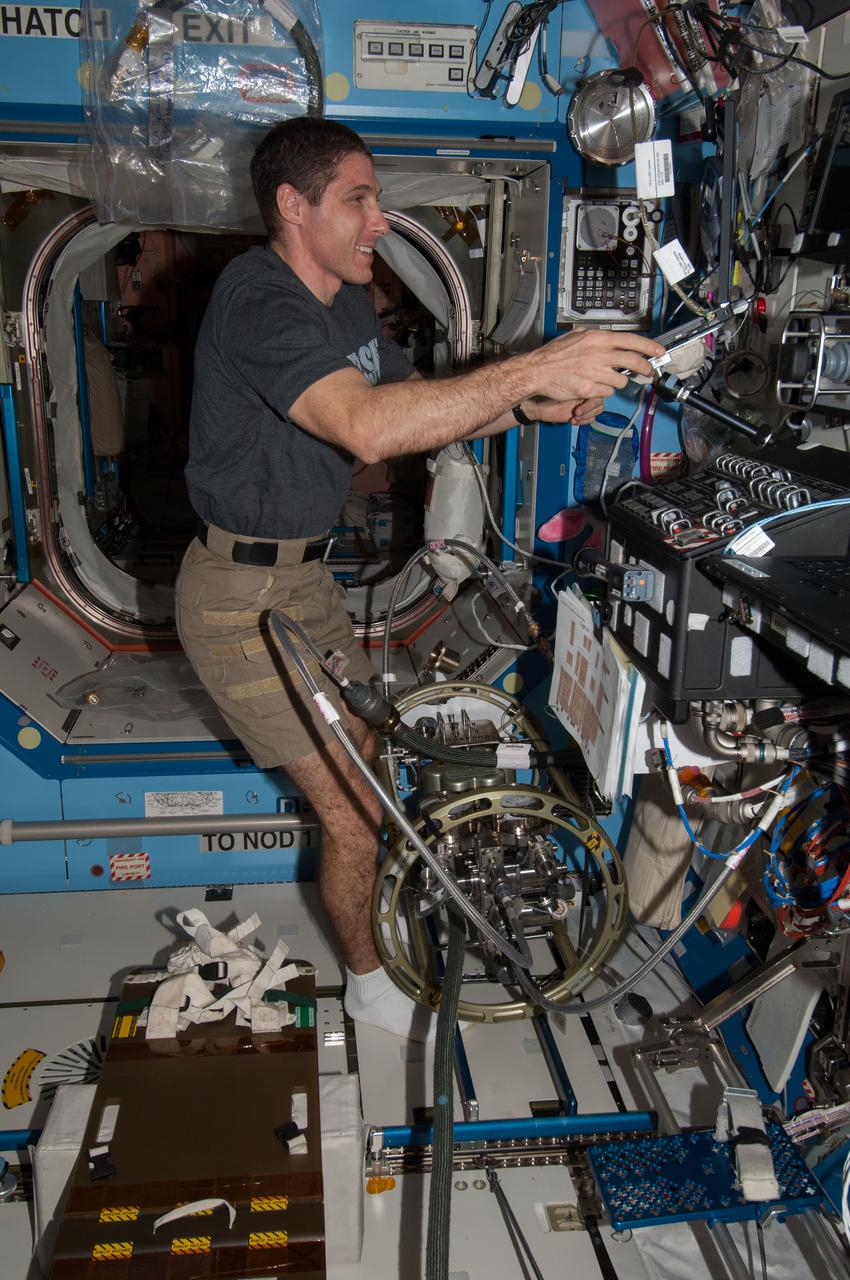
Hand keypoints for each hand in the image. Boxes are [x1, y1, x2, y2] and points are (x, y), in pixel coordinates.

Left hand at [521, 395, 604, 424]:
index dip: (591, 399)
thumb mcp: (560, 388)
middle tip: (577, 413)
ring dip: (587, 416)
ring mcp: (583, 403)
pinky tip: (573, 420)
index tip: (581, 404)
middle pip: (599, 401)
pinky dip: (584, 421)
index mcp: (583, 382)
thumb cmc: (544, 393)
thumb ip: (575, 387)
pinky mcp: (580, 413)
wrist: (536, 405)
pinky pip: (591, 418)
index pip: (598, 390)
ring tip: (574, 417)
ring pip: (597, 410)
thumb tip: (589, 387)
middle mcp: (585, 391)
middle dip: (589, 409)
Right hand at [529, 328, 664, 401]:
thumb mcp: (576, 335)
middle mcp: (599, 354)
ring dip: (616, 382)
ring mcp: (595, 372)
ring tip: (603, 379)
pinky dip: (601, 391)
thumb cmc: (554, 354)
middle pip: (633, 361)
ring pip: (620, 381)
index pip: (632, 341)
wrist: (538, 370)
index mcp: (598, 338)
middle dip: (645, 368)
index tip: (659, 352)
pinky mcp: (589, 389)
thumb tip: (611, 339)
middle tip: (648, 372)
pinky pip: (606, 392)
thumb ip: (595, 337)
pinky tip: (591, 386)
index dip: (649, 347)